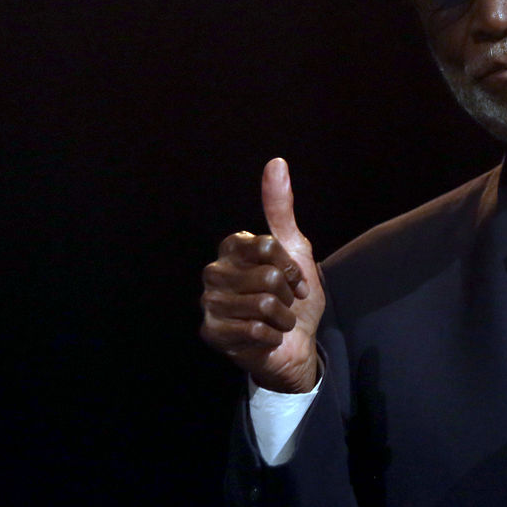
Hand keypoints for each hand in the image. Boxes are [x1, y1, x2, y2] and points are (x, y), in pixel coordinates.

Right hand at [200, 158, 325, 392]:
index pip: (266, 244)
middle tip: (285, 303)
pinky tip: (267, 337)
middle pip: (267, 276)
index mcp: (232, 249)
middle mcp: (214, 272)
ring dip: (283, 317)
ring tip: (277, 320)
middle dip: (288, 294)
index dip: (290, 265)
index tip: (295, 278)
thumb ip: (281, 208)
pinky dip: (272, 335)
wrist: (296, 345)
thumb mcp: (295, 249)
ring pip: (263, 303)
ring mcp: (210, 303)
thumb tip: (277, 162)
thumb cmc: (293, 298)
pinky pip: (255, 329)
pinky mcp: (212, 333)